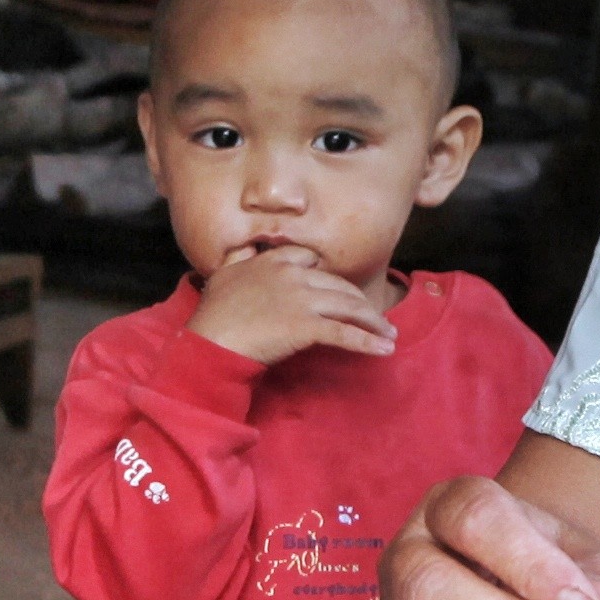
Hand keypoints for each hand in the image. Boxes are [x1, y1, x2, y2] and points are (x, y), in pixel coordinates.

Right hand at [187, 240, 395, 366]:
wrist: (210, 342)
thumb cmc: (213, 314)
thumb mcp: (222, 275)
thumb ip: (238, 259)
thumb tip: (244, 250)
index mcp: (273, 261)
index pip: (312, 259)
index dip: (328, 275)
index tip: (338, 289)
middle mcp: (293, 276)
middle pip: (339, 285)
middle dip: (362, 302)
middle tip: (376, 316)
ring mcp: (302, 300)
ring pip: (349, 307)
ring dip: (374, 322)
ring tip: (389, 333)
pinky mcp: (306, 327)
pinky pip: (345, 333)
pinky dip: (368, 342)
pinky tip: (383, 349)